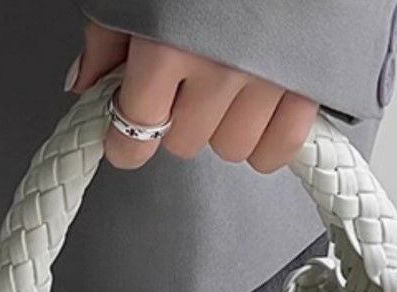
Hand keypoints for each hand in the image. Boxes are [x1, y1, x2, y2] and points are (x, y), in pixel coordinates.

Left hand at [66, 20, 318, 172]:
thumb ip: (107, 38)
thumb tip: (88, 88)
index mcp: (168, 43)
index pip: (135, 132)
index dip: (124, 142)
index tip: (123, 139)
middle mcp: (220, 68)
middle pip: (183, 143)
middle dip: (177, 120)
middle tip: (183, 83)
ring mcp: (269, 79)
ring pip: (231, 148)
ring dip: (222, 127)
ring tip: (225, 83)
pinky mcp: (309, 84)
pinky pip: (279, 147)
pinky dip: (265, 142)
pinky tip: (256, 114)